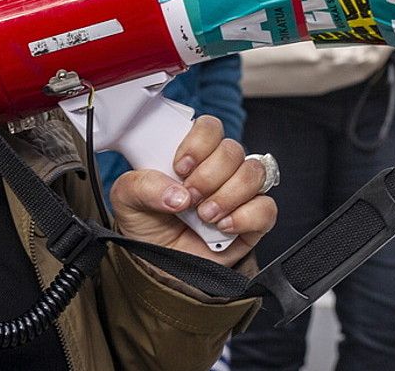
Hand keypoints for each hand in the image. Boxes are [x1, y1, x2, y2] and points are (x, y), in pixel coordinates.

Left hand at [110, 115, 277, 267]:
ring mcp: (239, 193)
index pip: (209, 127)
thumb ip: (142, 185)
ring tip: (204, 215)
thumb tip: (176, 193)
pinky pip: (267, 208)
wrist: (160, 267)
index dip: (198, 143)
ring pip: (254, 173)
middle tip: (189, 197)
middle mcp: (219, 169)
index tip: (180, 166)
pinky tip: (223, 227)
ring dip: (227, 195)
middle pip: (232, 150)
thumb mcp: (127, 199)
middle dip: (209, 176)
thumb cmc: (147, 225)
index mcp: (192, 155)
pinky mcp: (254, 221)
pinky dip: (246, 216)